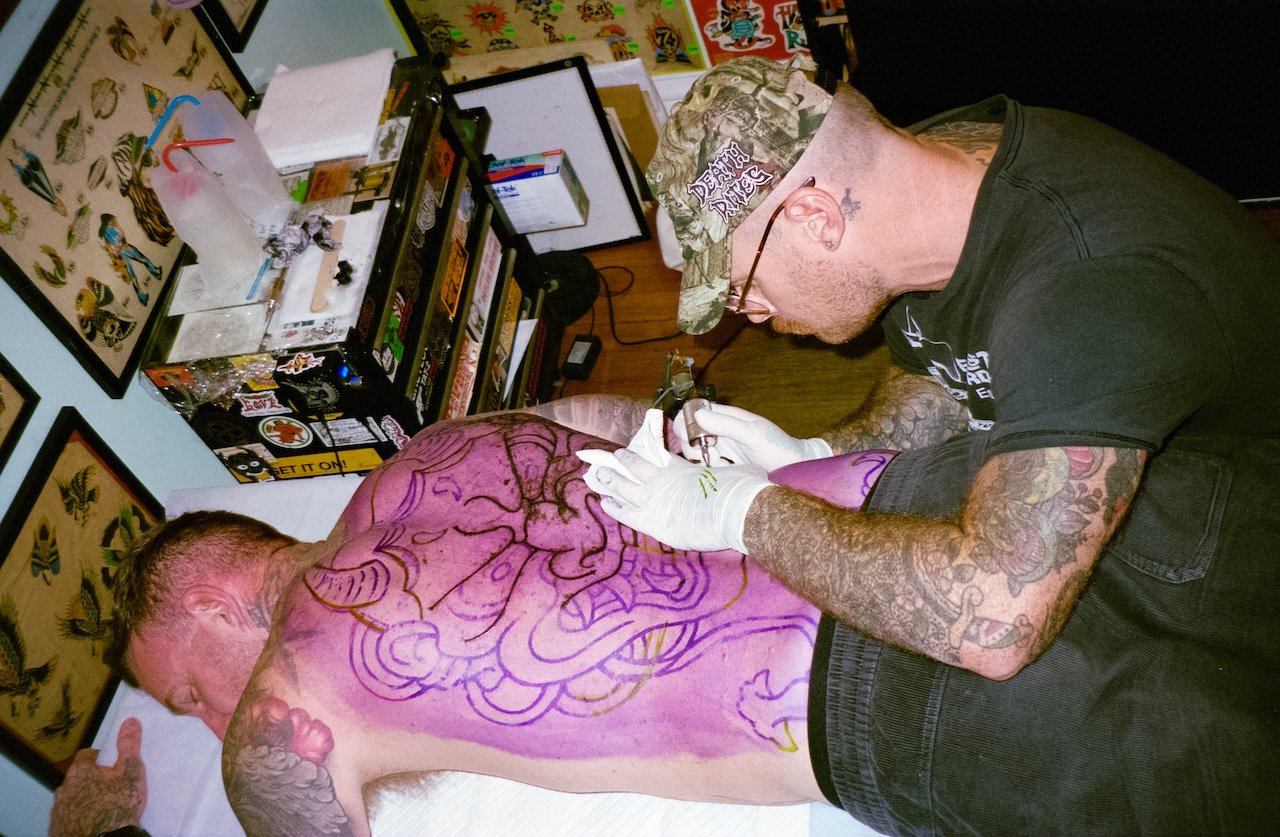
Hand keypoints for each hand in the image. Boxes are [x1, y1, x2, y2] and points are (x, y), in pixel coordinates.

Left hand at [49, 717, 146, 836]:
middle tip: (111, 788)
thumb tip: (130, 720)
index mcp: (80, 771)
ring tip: (103, 808)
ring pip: (72, 798)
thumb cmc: (118, 804)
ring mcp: (58, 810)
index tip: (112, 766)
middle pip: (78, 778)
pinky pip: (68, 817)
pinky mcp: (57, 829)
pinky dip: (78, 817)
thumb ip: (129, 745)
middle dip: (91, 780)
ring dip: (83, 799)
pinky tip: (92, 822)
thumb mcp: (131, 771)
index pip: (86, 755)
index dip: (100, 758)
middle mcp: (64, 788)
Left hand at [578, 447, 772, 552]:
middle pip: (633, 468)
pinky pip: (627, 515)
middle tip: (607, 459)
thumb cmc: (743, 489)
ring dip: (609, 481)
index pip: (654, 455)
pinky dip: (614, 508)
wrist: (740, 511)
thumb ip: (728, 470)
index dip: (640, 451)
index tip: (628, 449)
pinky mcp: (654, 523)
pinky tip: (604, 503)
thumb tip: (745, 470)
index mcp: (680, 467)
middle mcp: (662, 480)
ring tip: (597, 477)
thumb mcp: (736, 470)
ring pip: (623, 489)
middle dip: (619, 463)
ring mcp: (655, 501)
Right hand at [675, 403, 831, 470]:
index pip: (694, 411)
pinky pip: (704, 463)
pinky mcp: (724, 463)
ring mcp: (722, 447)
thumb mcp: (752, 434)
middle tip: (710, 454)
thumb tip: (698, 415)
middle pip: (689, 432)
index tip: (692, 438)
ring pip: (694, 449)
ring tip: (720, 463)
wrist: (793, 468)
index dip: (686, 423)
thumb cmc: (777, 446)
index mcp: (726, 416)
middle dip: (692, 445)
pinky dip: (706, 468)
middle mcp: (721, 430)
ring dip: (700, 457)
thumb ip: (726, 425)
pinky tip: (723, 470)